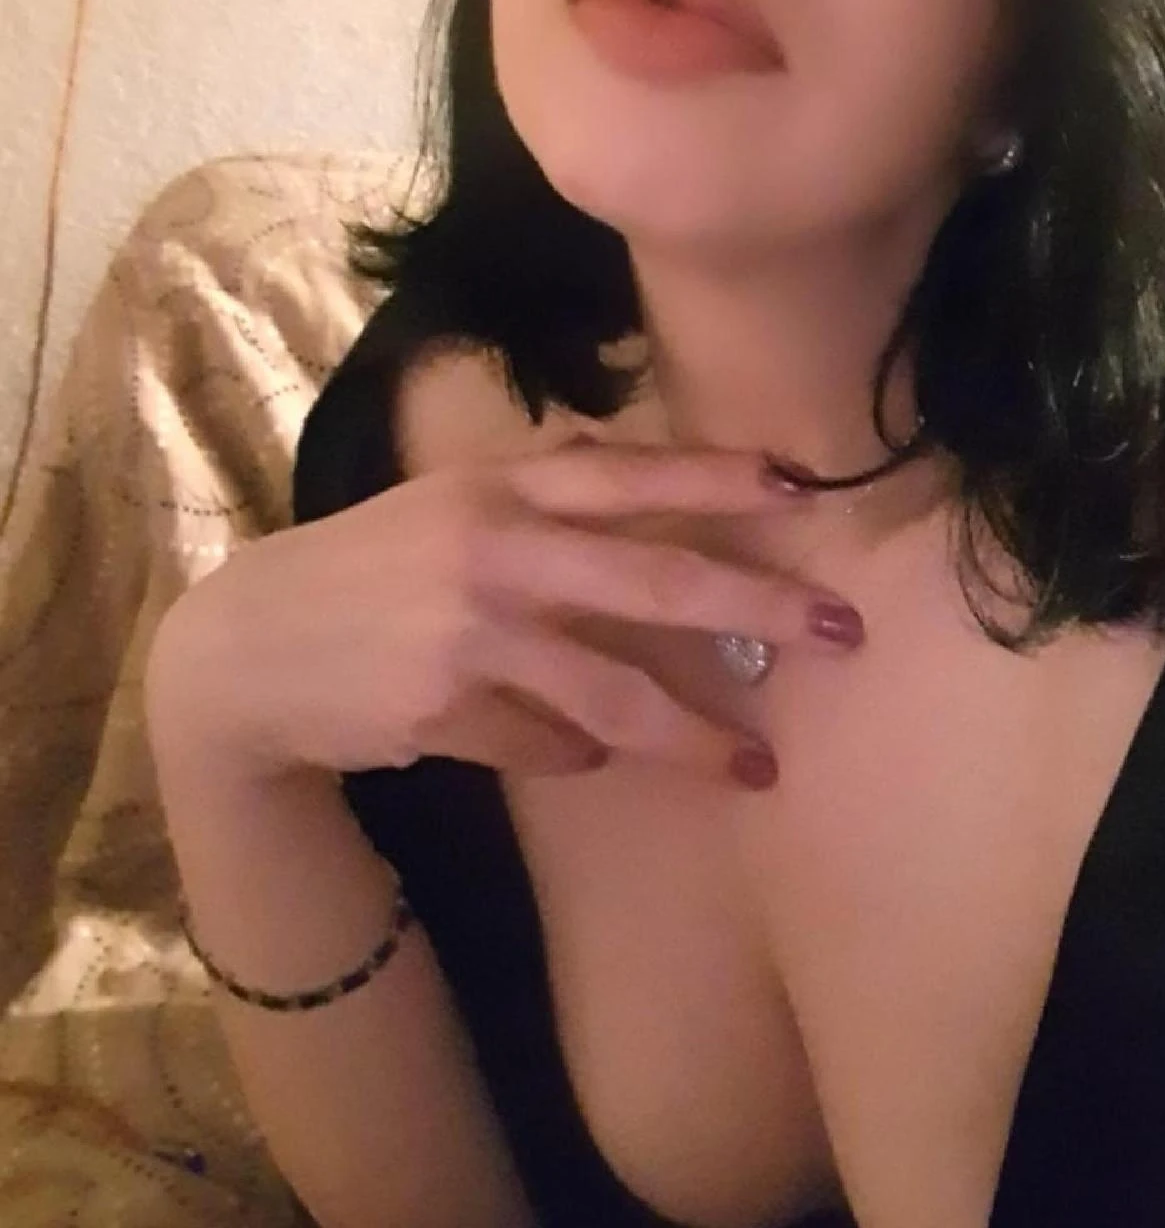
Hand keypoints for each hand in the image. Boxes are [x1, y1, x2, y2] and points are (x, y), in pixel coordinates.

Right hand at [143, 438, 863, 792]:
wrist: (249, 648)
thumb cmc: (367, 566)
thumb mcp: (446, 504)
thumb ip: (539, 497)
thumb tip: (649, 491)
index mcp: (497, 488)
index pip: (628, 475)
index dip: (716, 479)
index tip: (801, 488)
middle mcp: (493, 552)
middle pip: (653, 582)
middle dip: (757, 606)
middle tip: (838, 631)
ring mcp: (468, 635)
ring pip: (612, 693)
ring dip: (692, 735)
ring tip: (756, 767)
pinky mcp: (444, 711)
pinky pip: (546, 747)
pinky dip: (576, 755)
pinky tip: (585, 756)